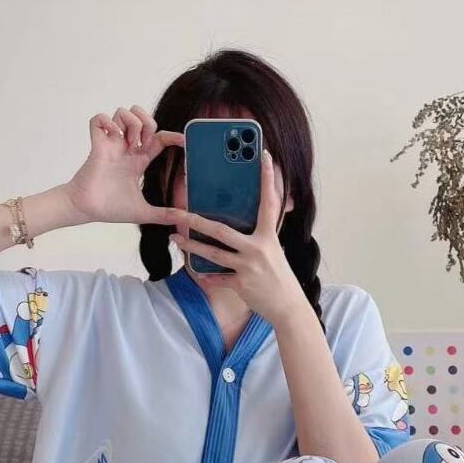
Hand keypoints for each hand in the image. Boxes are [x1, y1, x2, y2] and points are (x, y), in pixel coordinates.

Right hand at [64, 105, 183, 225]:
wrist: (87, 210)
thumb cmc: (111, 209)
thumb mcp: (144, 213)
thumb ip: (164, 215)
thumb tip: (186, 219)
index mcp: (139, 162)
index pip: (158, 139)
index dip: (172, 136)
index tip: (183, 141)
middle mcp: (126, 150)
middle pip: (141, 119)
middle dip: (147, 122)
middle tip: (145, 141)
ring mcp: (111, 145)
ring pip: (121, 113)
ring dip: (130, 122)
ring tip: (129, 141)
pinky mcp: (97, 144)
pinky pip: (98, 119)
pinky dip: (106, 121)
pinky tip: (112, 134)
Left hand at [169, 150, 307, 326]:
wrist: (287, 306)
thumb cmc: (278, 275)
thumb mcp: (274, 249)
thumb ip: (264, 231)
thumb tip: (262, 210)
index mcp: (269, 236)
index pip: (269, 202)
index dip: (267, 178)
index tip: (264, 156)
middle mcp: (259, 248)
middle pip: (221, 230)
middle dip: (195, 221)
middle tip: (177, 212)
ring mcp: (249, 267)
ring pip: (213, 254)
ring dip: (191, 246)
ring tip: (175, 238)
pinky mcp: (242, 285)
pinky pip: (217, 278)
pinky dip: (207, 276)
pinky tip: (196, 271)